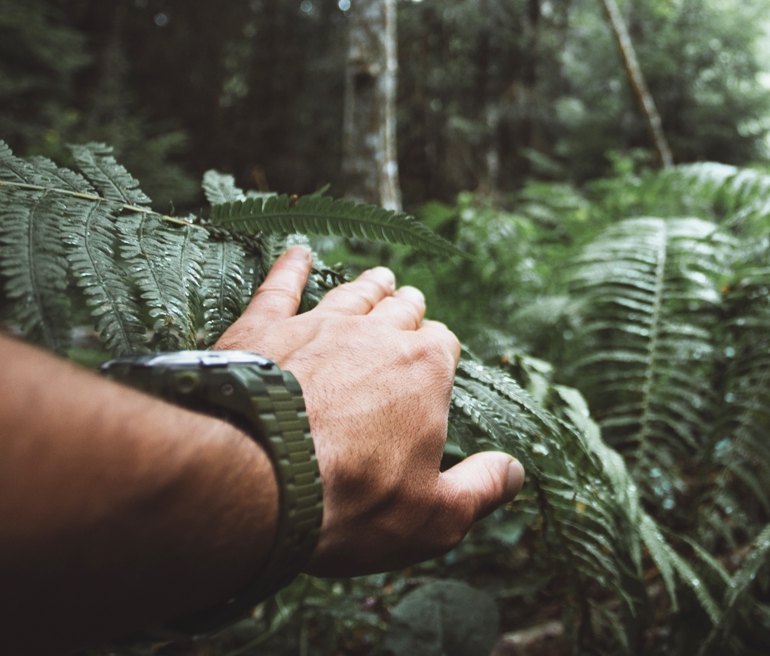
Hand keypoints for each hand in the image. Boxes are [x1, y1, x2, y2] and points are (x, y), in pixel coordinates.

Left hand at [214, 247, 523, 576]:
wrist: (255, 480)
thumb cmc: (351, 502)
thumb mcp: (434, 516)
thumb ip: (480, 489)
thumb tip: (514, 472)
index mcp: (425, 370)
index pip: (443, 346)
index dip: (441, 353)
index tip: (437, 363)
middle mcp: (375, 335)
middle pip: (400, 311)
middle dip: (409, 310)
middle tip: (411, 304)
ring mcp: (316, 326)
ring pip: (351, 295)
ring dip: (368, 286)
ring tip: (379, 278)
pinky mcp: (262, 330)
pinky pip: (280, 288)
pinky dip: (289, 269)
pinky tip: (296, 254)